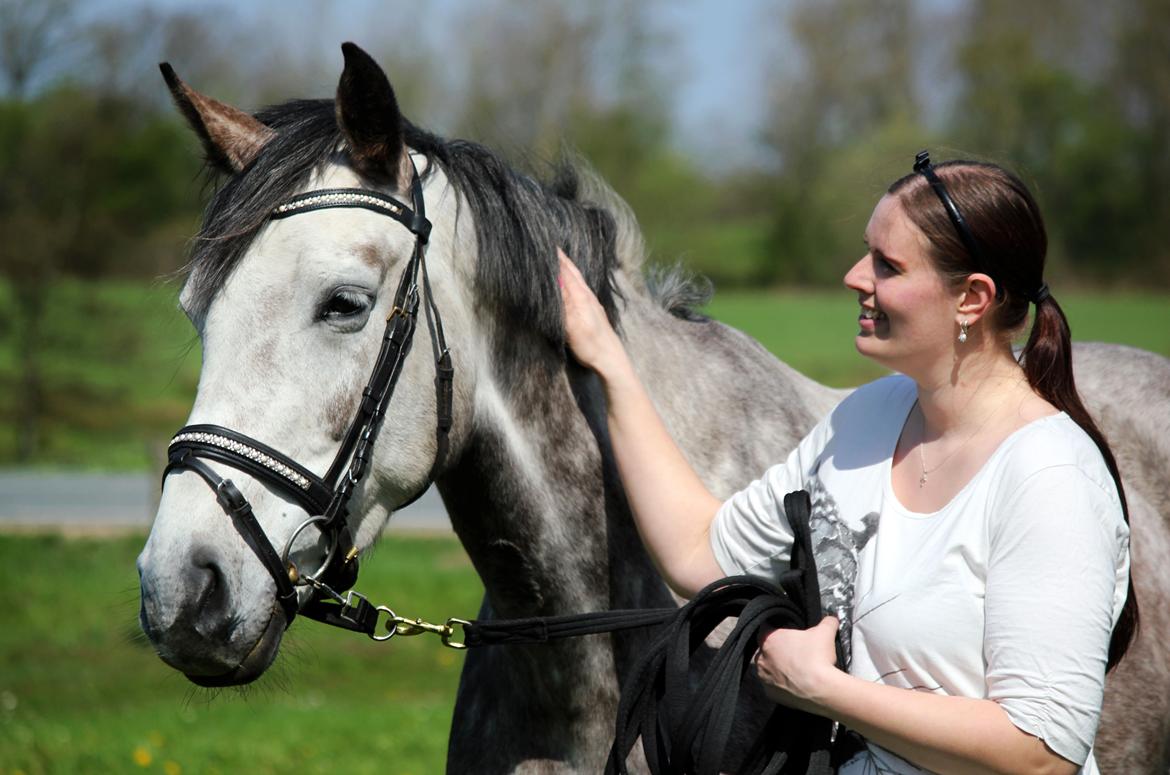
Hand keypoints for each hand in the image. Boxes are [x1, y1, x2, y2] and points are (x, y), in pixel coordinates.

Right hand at [558, 248, 622, 371]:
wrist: (610, 359)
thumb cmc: (591, 345)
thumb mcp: (573, 325)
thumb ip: (564, 302)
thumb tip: (555, 279)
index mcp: (581, 296)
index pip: (565, 270)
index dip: (554, 257)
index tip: (543, 243)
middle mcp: (587, 295)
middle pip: (571, 270)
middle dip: (560, 256)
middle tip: (548, 244)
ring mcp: (591, 301)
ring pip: (576, 277)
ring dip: (566, 265)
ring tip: (557, 256)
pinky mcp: (592, 309)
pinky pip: (579, 286)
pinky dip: (571, 277)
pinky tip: (570, 280)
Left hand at [754, 615, 841, 714]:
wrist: (821, 690)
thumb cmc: (817, 658)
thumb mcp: (825, 632)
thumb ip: (827, 622)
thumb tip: (831, 619)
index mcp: (768, 639)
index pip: (765, 627)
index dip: (776, 628)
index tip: (786, 631)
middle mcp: (760, 658)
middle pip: (764, 649)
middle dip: (775, 649)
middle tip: (793, 651)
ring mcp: (763, 678)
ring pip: (766, 669)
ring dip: (776, 667)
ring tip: (794, 669)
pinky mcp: (770, 694)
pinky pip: (772, 686)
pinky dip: (781, 684)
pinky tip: (794, 683)